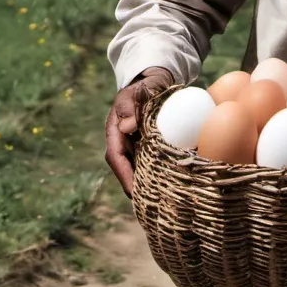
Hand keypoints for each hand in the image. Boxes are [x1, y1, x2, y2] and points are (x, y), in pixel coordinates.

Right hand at [104, 67, 172, 197]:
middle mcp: (122, 140)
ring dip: (146, 183)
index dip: (124, 176)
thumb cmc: (147, 84)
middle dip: (135, 187)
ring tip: (161, 201)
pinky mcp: (146, 145)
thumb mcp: (140, 90)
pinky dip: (157, 172)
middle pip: (125, 168)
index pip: (115, 158)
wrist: (155, 81)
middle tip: (150, 205)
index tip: (133, 192)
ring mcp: (134, 143)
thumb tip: (126, 128)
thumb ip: (132, 105)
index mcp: (115, 130)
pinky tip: (171, 183)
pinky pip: (149, 162)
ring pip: (137, 167)